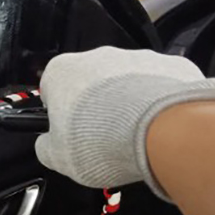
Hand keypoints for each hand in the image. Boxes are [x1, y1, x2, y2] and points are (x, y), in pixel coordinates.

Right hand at [35, 47, 214, 198]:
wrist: (158, 131)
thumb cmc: (103, 139)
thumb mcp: (56, 157)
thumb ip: (46, 146)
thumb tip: (47, 146)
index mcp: (61, 73)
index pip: (50, 88)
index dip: (55, 113)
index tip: (62, 131)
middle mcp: (98, 57)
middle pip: (88, 83)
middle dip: (91, 108)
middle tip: (95, 140)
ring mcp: (135, 58)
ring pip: (123, 83)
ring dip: (123, 106)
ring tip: (126, 138)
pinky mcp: (168, 65)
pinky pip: (156, 85)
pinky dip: (153, 103)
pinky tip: (151, 128)